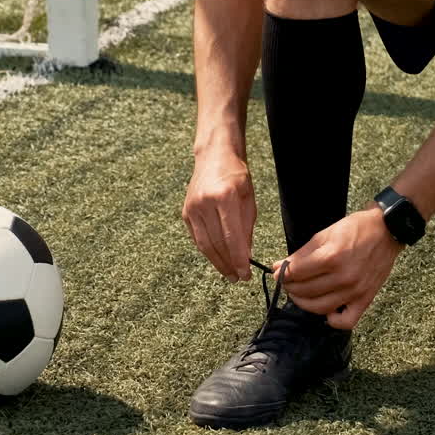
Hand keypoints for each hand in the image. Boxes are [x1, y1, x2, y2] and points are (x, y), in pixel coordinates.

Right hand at [183, 148, 255, 281]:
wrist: (214, 156)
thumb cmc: (236, 176)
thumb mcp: (249, 199)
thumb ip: (247, 228)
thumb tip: (244, 256)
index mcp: (224, 197)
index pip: (231, 237)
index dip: (238, 259)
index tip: (245, 273)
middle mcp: (205, 202)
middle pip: (216, 243)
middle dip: (228, 264)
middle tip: (238, 278)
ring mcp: (192, 207)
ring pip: (204, 244)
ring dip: (217, 262)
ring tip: (228, 273)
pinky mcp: (185, 212)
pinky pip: (197, 237)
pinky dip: (207, 250)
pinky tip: (217, 258)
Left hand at [273, 202, 401, 328]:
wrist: (387, 231)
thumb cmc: (355, 229)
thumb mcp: (324, 235)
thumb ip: (301, 254)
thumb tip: (279, 267)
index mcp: (332, 257)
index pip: (296, 273)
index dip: (282, 274)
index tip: (278, 273)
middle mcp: (344, 277)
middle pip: (304, 291)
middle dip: (290, 286)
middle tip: (288, 281)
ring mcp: (355, 291)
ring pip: (318, 307)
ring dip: (303, 302)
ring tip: (300, 293)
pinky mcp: (366, 299)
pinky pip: (345, 321)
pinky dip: (332, 320)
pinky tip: (325, 309)